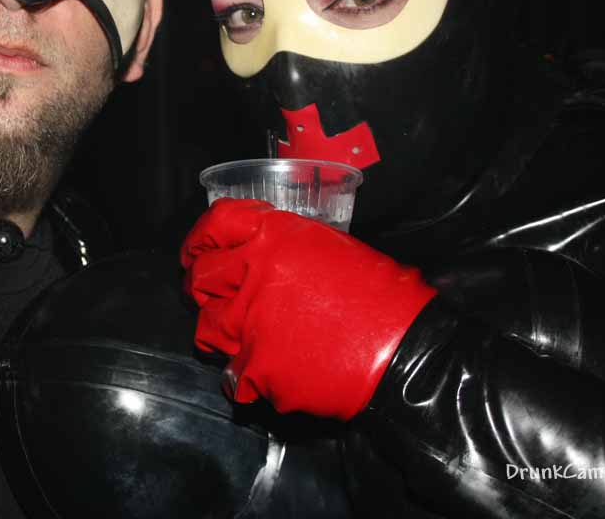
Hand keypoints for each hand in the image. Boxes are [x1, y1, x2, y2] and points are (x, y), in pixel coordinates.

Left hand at [181, 198, 435, 418]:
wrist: (407, 353)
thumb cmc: (383, 299)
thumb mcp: (332, 248)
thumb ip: (285, 247)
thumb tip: (261, 254)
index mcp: (275, 237)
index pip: (216, 225)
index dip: (201, 238)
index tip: (196, 251)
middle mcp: (253, 274)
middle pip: (201, 277)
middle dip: (201, 287)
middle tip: (211, 296)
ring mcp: (249, 323)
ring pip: (206, 327)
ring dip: (220, 332)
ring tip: (242, 338)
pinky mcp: (256, 369)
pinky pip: (232, 376)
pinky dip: (247, 379)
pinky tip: (269, 376)